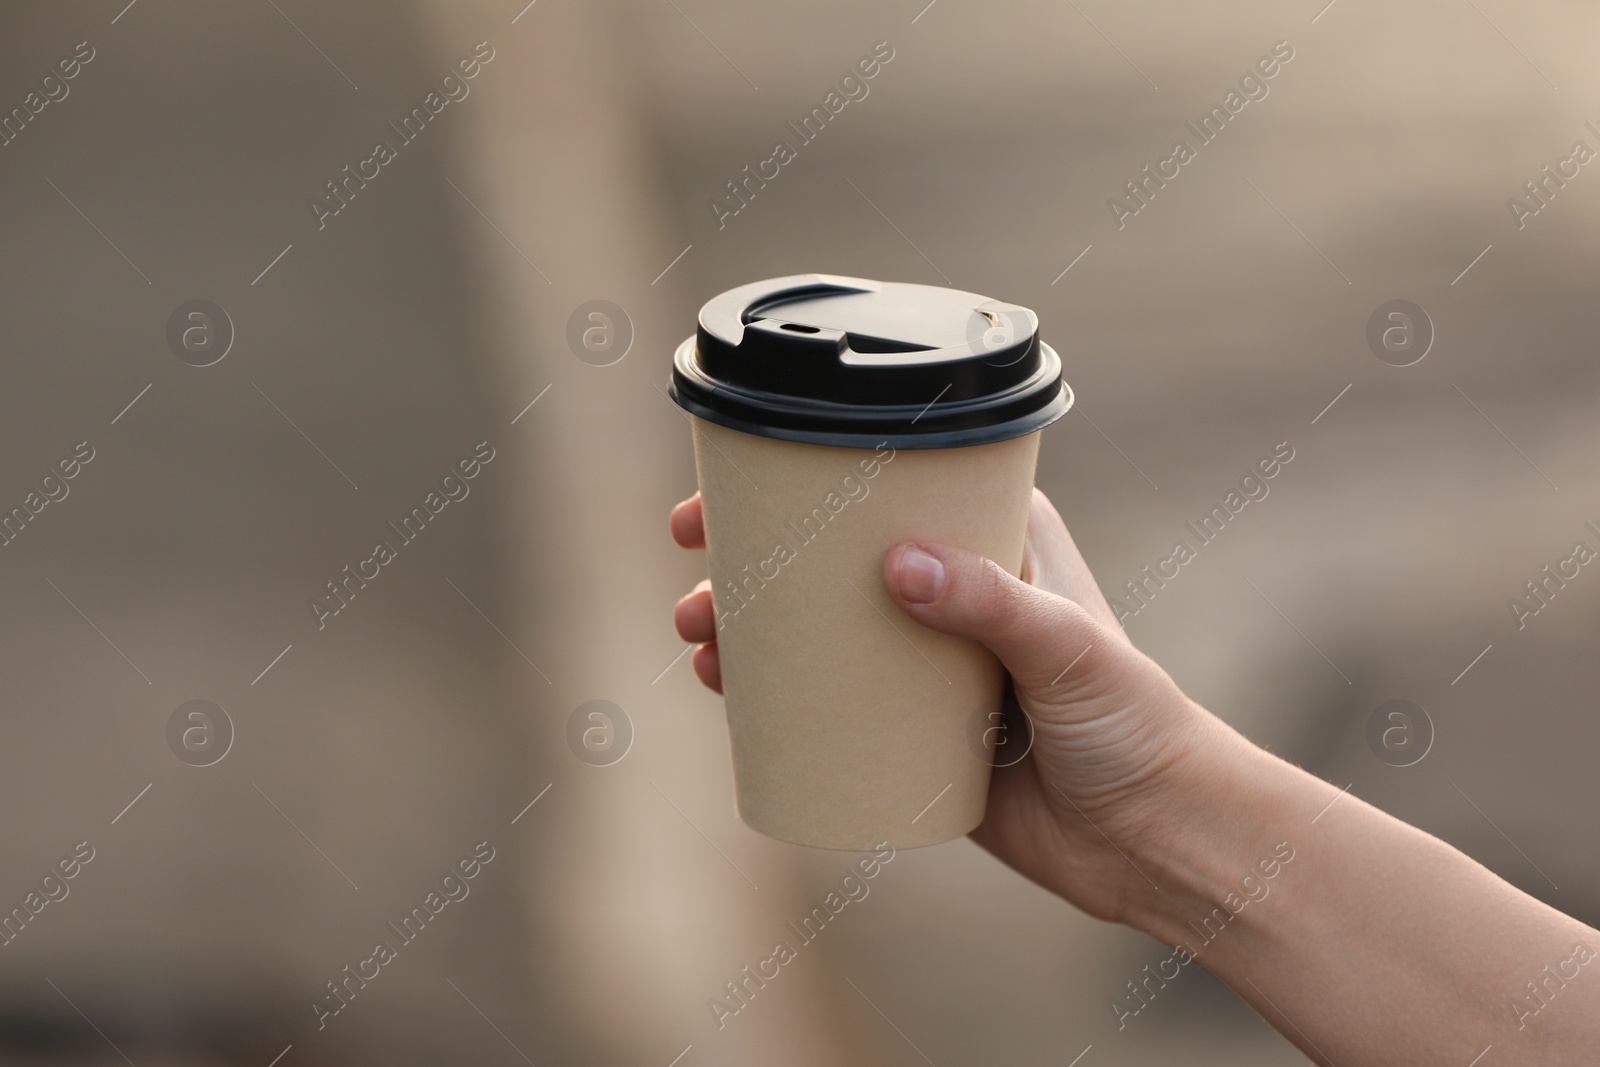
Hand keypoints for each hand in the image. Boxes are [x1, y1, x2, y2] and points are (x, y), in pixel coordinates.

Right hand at [670, 487, 1234, 922]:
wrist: (1155, 839)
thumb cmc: (1135, 726)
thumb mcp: (1068, 650)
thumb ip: (992, 603)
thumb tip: (895, 565)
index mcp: (997, 542)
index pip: (891, 483)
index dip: (808, 477)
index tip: (735, 487)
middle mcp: (955, 593)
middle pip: (833, 557)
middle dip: (754, 559)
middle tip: (695, 572)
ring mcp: (928, 664)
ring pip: (819, 630)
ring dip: (749, 628)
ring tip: (697, 642)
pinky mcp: (913, 733)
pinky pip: (829, 705)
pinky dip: (774, 694)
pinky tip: (727, 693)